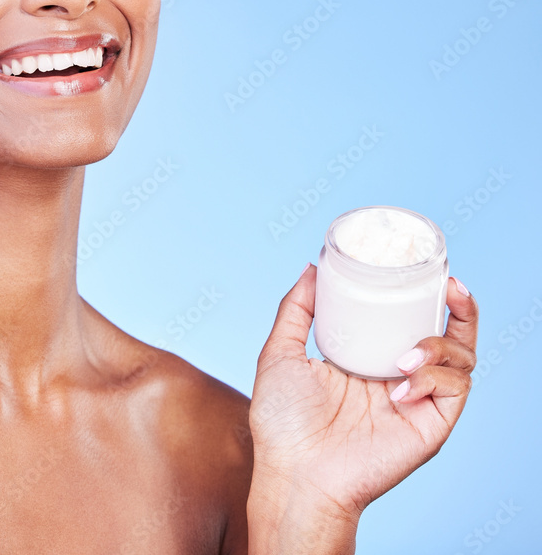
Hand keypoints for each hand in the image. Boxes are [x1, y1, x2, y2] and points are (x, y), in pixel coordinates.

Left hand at [248, 264, 476, 533]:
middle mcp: (398, 377)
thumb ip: (295, 310)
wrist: (293, 474)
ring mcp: (416, 401)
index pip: (409, 320)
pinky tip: (400, 385)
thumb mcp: (280, 353)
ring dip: (439, 345)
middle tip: (450, 288)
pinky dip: (433, 378)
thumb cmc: (281, 422)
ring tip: (404, 355)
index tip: (425, 271)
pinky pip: (454, 390)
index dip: (425, 295)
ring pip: (461, 359)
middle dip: (459, 309)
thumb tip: (313, 267)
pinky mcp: (430, 426)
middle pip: (449, 335)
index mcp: (368, 358)